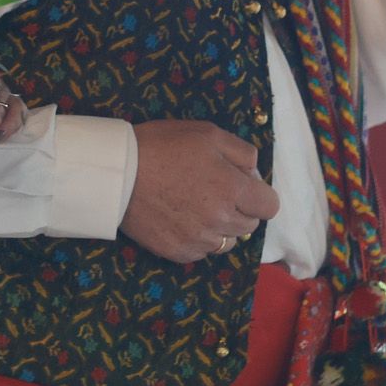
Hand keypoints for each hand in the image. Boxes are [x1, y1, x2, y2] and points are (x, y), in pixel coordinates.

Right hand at [121, 119, 278, 264]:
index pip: (270, 206)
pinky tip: (178, 218)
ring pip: (226, 240)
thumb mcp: (206, 133)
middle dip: (238, 208)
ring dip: (218, 226)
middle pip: (249, 225)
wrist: (116, 172)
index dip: (258, 194)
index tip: (241, 186)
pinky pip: (201, 251)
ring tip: (194, 206)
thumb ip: (242, 152)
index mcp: (233, 190)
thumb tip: (254, 174)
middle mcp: (221, 220)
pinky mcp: (179, 252)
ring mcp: (199, 240)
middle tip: (211, 190)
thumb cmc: (161, 146)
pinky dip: (195, 238)